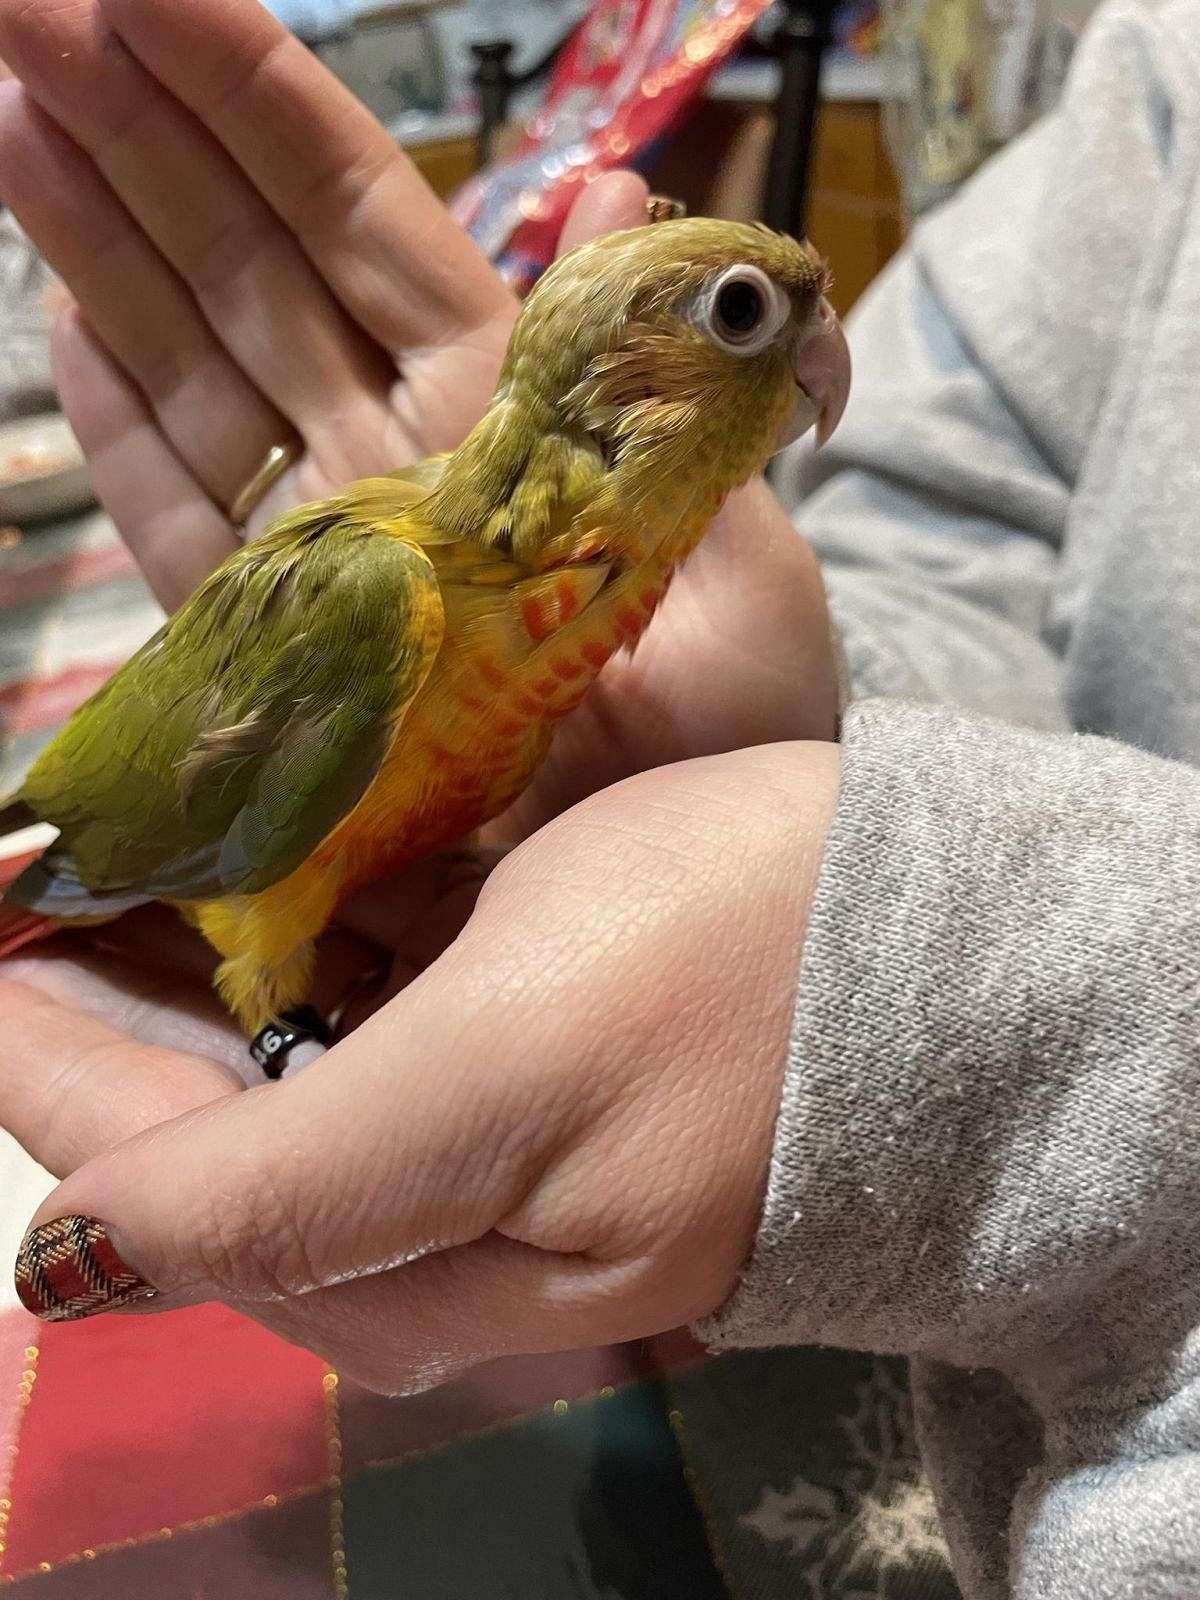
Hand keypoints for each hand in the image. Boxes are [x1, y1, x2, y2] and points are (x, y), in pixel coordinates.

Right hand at [0, 0, 839, 774]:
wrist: (696, 896)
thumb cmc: (743, 731)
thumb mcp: (733, 531)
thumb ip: (655, 366)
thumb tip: (615, 188)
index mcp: (513, 409)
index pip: (364, 223)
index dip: (259, 104)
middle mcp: (403, 459)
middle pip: (253, 268)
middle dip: (148, 129)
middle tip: (33, 2)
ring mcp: (335, 549)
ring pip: (200, 367)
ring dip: (105, 240)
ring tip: (17, 108)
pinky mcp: (286, 651)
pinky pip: (187, 519)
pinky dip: (122, 423)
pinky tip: (67, 317)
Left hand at [6, 746, 838, 1385]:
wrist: (948, 951)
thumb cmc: (737, 961)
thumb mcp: (510, 1062)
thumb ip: (298, 1187)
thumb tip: (83, 1260)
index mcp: (425, 1258)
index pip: (156, 1192)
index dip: (36, 1074)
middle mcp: (441, 1262)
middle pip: (201, 1164)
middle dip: (93, 1036)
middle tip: (45, 897)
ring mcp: (494, 1200)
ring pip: (274, 1121)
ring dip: (179, 1010)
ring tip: (120, 896)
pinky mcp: (539, 1139)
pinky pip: (364, 1085)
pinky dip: (285, 1000)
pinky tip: (258, 920)